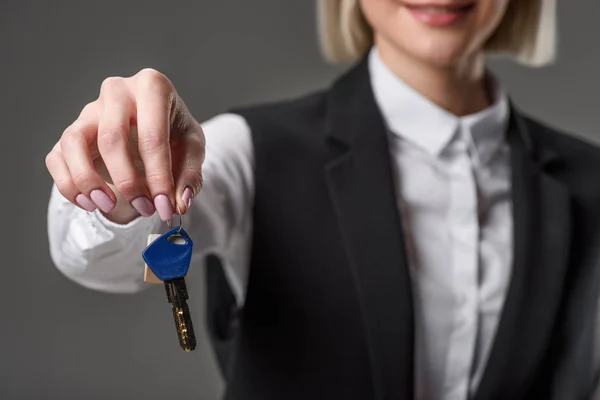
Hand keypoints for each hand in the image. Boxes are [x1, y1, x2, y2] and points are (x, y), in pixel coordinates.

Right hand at [46, 69, 204, 223]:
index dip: (159, 176)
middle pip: (111, 137)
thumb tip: (179, 202)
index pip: (152, 135)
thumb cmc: (174, 133)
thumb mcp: (192, 149)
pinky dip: (68, 184)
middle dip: (128, 181)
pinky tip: (89, 203)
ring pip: (74, 142)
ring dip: (88, 181)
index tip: (166, 206)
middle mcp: (116, 91)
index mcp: (151, 87)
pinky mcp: (71, 131)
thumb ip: (189, 176)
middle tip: (145, 208)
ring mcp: (89, 110)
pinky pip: (57, 156)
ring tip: (108, 205)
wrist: (154, 128)